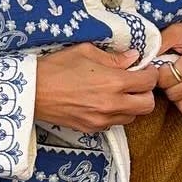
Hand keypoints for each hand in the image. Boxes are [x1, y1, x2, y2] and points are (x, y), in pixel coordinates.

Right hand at [34, 44, 159, 131]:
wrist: (31, 91)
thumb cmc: (56, 67)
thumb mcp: (85, 52)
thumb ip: (113, 57)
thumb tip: (132, 58)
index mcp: (113, 82)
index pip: (149, 82)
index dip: (150, 73)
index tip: (143, 68)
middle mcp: (112, 105)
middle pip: (148, 105)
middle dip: (146, 92)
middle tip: (136, 82)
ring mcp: (102, 120)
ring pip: (133, 117)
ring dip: (132, 104)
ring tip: (118, 92)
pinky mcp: (91, 129)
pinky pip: (114, 124)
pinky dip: (115, 114)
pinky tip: (103, 102)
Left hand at [157, 20, 181, 121]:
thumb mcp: (178, 31)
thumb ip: (159, 43)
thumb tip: (142, 60)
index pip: (168, 78)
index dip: (159, 75)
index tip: (162, 69)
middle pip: (176, 94)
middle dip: (168, 87)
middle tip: (170, 78)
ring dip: (178, 100)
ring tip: (179, 87)